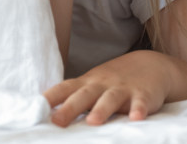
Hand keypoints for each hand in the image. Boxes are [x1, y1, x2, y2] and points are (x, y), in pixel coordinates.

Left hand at [44, 50, 173, 126]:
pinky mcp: (144, 94)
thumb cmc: (114, 81)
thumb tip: (45, 116)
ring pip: (111, 99)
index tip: (34, 109)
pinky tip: (136, 118)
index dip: (50, 98)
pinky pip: (141, 102)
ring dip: (102, 109)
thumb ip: (72, 98)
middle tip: (57, 121)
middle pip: (84, 95)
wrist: (152, 65)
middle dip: (70, 108)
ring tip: (93, 121)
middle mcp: (102, 85)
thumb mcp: (92, 86)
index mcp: (87, 83)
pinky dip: (139, 109)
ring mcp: (123, 88)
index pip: (64, 88)